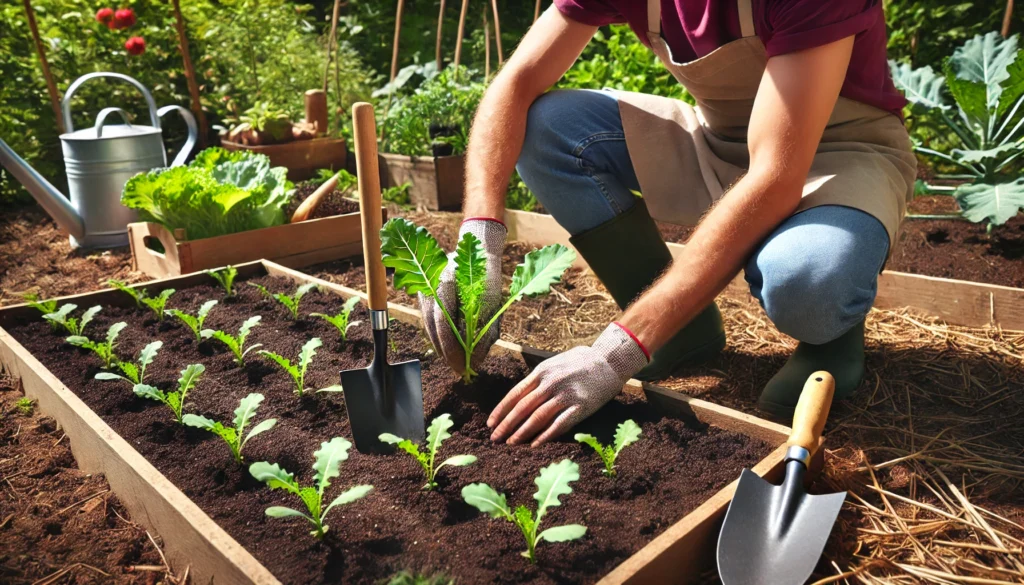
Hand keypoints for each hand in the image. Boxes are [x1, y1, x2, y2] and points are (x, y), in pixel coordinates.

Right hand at [420, 218, 505, 375]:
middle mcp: (430, 284)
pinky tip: (449, 347)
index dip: (452, 348)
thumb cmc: (487, 275)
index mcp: (447, 281)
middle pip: (434, 327)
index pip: (444, 321)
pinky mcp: (422, 294)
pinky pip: (429, 321)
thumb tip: (476, 360)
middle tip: (460, 370)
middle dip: (447, 352)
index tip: (463, 366)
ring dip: (442, 347)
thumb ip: (484, 329)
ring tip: (455, 362)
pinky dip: (438, 337)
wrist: (476, 248)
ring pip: (429, 326)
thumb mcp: (492, 301)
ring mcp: (423, 289)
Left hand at [487, 323, 649, 445]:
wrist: (609, 361)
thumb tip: (520, 395)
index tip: (490, 423)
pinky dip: (545, 436)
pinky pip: (559, 424)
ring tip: (511, 444)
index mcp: (542, 372)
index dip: (501, 410)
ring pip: (538, 418)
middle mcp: (551, 383)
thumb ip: (539, 378)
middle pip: (523, 408)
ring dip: (522, 432)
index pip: (515, 394)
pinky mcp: (581, 407)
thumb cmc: (580, 362)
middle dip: (506, 425)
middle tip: (495, 438)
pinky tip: (534, 445)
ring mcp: (566, 395)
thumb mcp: (555, 363)